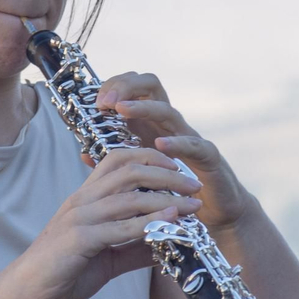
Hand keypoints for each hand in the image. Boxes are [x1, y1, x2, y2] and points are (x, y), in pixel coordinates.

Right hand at [1, 147, 202, 298]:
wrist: (25, 292)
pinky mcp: (79, 239)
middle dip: (167, 174)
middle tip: (194, 185)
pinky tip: (170, 224)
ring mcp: (80, 217)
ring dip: (165, 199)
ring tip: (192, 205)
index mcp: (86, 197)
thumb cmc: (63, 272)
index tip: (178, 170)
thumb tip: (167, 243)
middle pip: (130, 171)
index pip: (118, 160)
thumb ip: (134, 248)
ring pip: (129, 196)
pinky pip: (120, 227)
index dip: (151, 158)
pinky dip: (149, 224)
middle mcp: (83, 200)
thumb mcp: (106, 257)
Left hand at [94, 72, 253, 230]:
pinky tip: (159, 145)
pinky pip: (194, 144)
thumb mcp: (140, 173)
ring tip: (121, 110)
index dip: (113, 86)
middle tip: (106, 100)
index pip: (133, 88)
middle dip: (126, 86)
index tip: (95, 100)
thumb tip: (84, 153)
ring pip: (168, 110)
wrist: (214, 213)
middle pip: (150, 85)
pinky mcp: (208, 157)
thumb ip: (115, 161)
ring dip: (143, 108)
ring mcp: (190, 137)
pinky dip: (177, 143)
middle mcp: (169, 124)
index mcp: (151, 123)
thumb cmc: (175, 189)